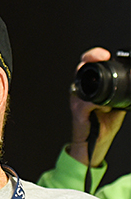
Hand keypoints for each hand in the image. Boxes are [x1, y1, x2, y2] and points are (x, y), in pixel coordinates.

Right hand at [68, 47, 126, 165]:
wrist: (96, 144)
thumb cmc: (104, 124)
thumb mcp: (117, 103)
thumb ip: (121, 93)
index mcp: (91, 87)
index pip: (89, 66)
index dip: (95, 56)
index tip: (105, 54)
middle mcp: (81, 91)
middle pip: (81, 68)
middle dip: (90, 58)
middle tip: (102, 56)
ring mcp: (77, 100)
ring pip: (80, 82)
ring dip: (92, 77)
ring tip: (102, 74)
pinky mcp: (77, 112)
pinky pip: (85, 103)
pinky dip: (95, 102)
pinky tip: (104, 105)